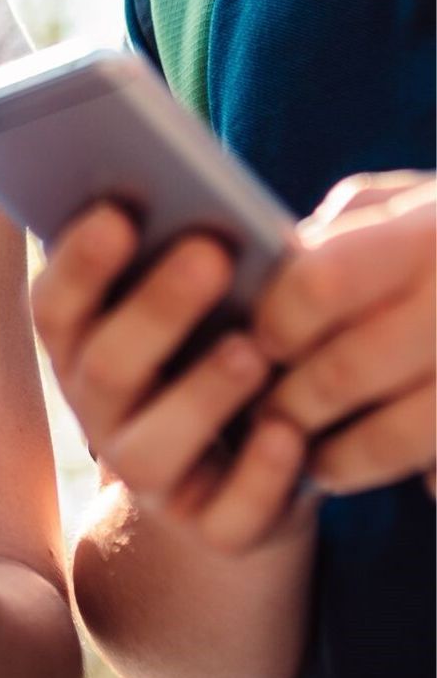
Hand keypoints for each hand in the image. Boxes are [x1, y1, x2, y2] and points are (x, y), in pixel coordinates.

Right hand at [32, 204, 309, 552]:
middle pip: (104, 369)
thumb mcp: (191, 299)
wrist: (250, 459)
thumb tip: (190, 196)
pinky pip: (227, 518)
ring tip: (251, 348)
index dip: (79, 263)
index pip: (55, 308)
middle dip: (155, 308)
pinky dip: (258, 477)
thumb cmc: (217, 340)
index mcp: (80, 348)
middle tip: (209, 251)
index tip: (119, 210)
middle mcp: (101, 415)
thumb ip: (175, 252)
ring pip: (148, 452)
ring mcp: (153, 481)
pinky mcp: (214, 530)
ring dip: (197, 395)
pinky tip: (287, 433)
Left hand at [255, 173, 434, 495]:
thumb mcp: (413, 202)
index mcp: (429, 235)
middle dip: (290, 402)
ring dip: (338, 458)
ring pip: (394, 438)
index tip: (259, 337)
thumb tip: (274, 270)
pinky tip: (377, 465)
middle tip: (266, 412)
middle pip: (344, 372)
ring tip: (314, 457)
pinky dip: (403, 474)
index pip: (320, 285)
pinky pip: (436, 467)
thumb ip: (346, 229)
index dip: (277, 320)